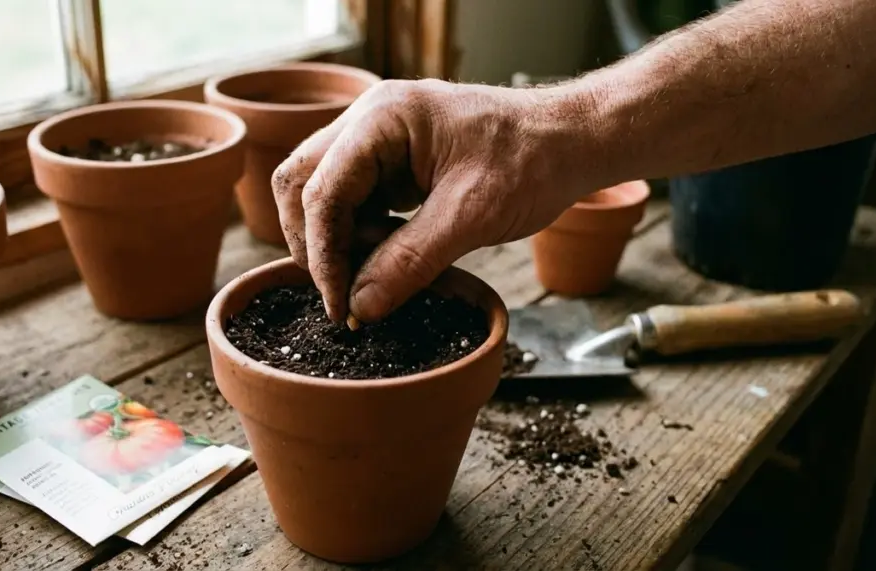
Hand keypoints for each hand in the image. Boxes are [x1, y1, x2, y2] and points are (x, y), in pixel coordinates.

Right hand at [271, 78, 603, 322]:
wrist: (573, 141)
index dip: (322, 253)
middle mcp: (370, 120)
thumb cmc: (533, 161)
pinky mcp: (393, 161)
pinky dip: (358, 234)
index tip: (339, 304)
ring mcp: (378, 138)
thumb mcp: (471, 217)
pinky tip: (383, 259)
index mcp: (383, 118)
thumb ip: (409, 262)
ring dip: (335, 241)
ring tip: (368, 279)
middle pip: (302, 183)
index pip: (321, 189)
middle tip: (341, 296)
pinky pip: (353, 199)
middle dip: (314, 244)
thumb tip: (360, 306)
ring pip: (322, 192)